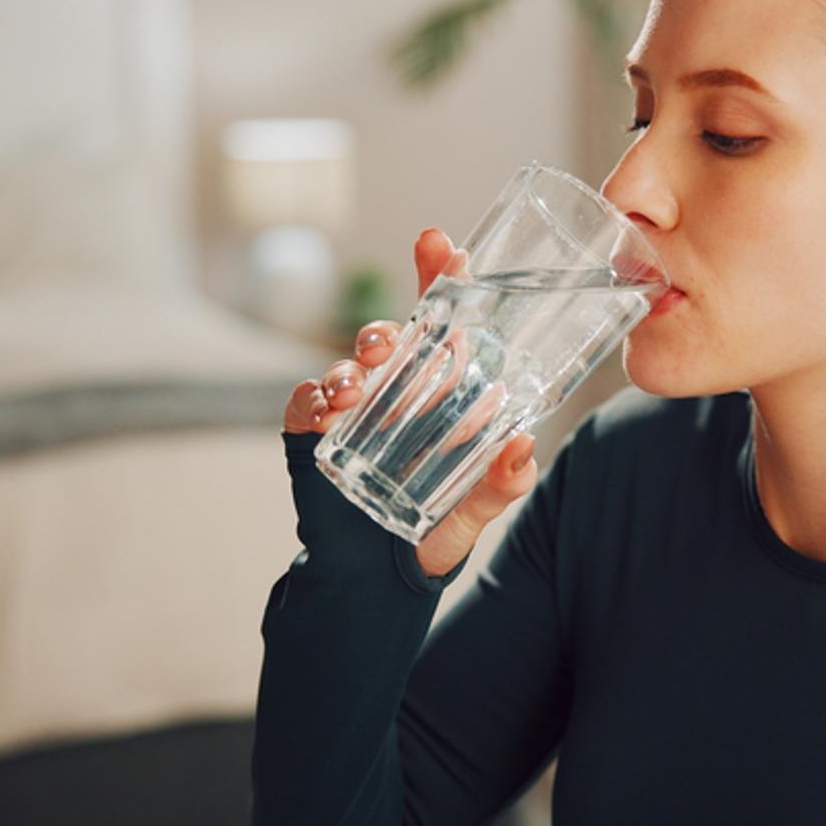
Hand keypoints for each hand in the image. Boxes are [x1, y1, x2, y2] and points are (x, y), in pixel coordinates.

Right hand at [284, 228, 538, 578]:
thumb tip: (523, 449)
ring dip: (348, 366)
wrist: (381, 581)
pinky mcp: (311, 439)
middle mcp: (392, 392)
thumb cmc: (433, 532)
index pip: (439, 326)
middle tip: (389, 340)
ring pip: (345, 367)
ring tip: (356, 382)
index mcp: (437, 393)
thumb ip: (501, 484)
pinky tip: (324, 412)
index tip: (440, 244)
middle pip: (387, 337)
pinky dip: (309, 402)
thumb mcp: (475, 508)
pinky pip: (302, 406)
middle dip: (383, 328)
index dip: (436, 281)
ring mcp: (350, 413)